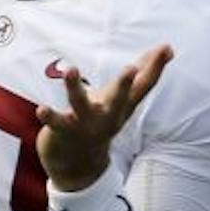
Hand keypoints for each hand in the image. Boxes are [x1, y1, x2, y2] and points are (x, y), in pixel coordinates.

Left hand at [36, 45, 171, 190]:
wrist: (79, 163)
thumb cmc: (102, 118)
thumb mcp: (123, 97)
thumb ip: (142, 73)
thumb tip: (168, 47)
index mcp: (123, 105)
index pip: (143, 85)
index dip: (155, 67)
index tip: (166, 48)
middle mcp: (108, 115)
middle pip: (119, 99)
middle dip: (124, 84)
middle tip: (131, 68)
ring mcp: (86, 124)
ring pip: (81, 105)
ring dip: (75, 88)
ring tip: (71, 70)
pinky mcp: (64, 132)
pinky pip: (57, 124)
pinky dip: (50, 117)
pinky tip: (41, 108)